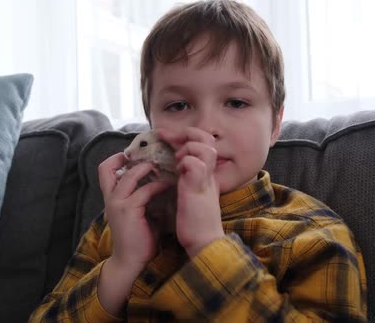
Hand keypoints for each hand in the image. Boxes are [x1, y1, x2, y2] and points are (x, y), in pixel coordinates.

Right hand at [98, 152, 170, 270]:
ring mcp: (117, 203)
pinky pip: (144, 191)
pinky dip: (157, 186)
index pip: (105, 170)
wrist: (130, 261)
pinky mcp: (128, 210)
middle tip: (150, 155)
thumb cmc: (138, 238)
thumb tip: (160, 180)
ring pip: (129, 175)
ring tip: (161, 166)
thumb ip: (142, 197)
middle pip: (107, 167)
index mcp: (111, 198)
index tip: (135, 154)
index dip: (116, 158)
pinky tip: (168, 186)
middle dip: (128, 157)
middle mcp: (110, 198)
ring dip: (146, 168)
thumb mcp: (137, 213)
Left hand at [157, 128, 225, 256]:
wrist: (204, 242)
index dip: (185, 136)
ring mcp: (206, 180)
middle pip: (207, 139)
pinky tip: (178, 171)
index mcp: (206, 174)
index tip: (165, 136)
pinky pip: (196, 164)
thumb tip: (176, 169)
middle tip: (166, 137)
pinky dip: (185, 162)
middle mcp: (209, 173)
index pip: (202, 142)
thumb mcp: (192, 195)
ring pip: (205, 147)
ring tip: (177, 159)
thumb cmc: (195, 223)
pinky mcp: (199, 189)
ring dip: (188, 148)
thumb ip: (187, 180)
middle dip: (186, 133)